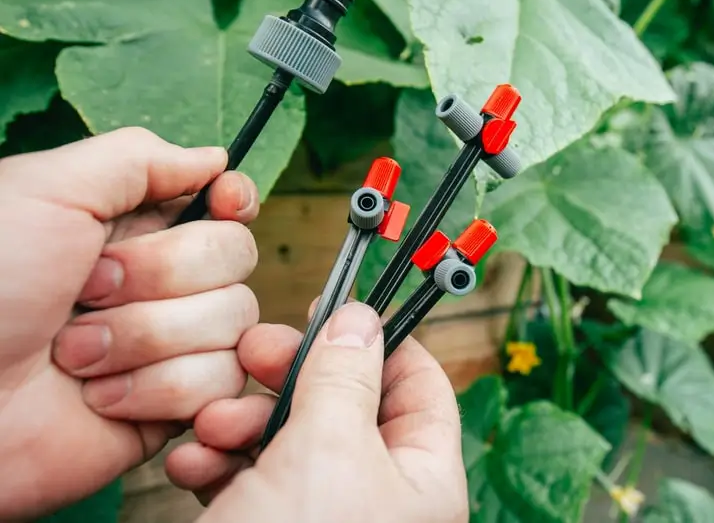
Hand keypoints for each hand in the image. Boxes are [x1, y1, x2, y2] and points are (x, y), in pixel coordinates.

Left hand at [0, 127, 261, 519]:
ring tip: (74, 353)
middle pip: (235, 256)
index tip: (224, 201)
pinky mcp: (170, 407)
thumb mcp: (48, 191)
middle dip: (163, 273)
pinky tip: (98, 397)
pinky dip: (156, 388)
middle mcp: (158, 283)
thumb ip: (139, 159)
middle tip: (87, 290)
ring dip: (148, 336)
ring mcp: (169, 346)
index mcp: (130, 226)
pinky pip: (219, 383)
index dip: (233, 201)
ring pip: (233, 320)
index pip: (224, 203)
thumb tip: (217, 158)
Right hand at [165, 302, 468, 522]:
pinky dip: (220, 464)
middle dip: (292, 376)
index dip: (380, 341)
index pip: (420, 386)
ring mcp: (323, 516)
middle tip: (252, 352)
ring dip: (243, 419)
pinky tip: (193, 464)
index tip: (332, 310)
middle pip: (345, 405)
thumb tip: (361, 319)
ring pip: (289, 439)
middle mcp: (379, 496)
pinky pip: (252, 481)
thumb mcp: (328, 450)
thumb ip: (345, 376)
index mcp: (422, 477)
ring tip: (210, 423)